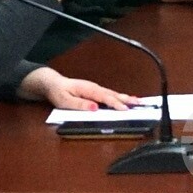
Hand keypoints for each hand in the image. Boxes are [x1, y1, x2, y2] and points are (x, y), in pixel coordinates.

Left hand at [21, 69, 135, 109]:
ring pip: (113, 94)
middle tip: (139, 104)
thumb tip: (94, 107)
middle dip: (127, 99)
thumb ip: (79, 104)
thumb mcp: (64, 101)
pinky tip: (127, 99)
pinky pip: (110, 94)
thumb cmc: (58, 92)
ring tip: (138, 102)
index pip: (105, 98)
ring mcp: (96, 89)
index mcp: (88, 89)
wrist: (53, 83)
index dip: (116, 104)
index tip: (125, 109)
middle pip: (113, 94)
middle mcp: (94, 88)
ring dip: (126, 98)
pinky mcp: (96, 92)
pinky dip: (120, 97)